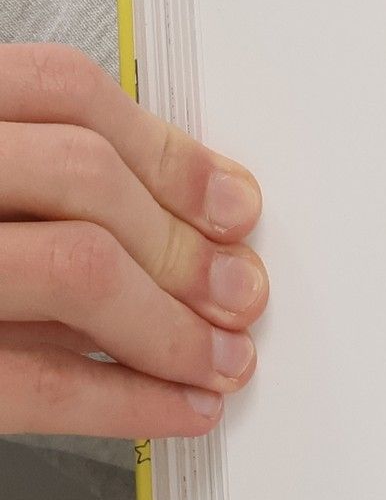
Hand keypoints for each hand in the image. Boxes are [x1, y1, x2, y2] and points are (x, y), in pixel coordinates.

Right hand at [0, 42, 265, 437]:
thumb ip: (32, 189)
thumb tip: (188, 226)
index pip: (62, 91)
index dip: (167, 150)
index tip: (232, 203)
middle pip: (83, 177)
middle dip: (184, 245)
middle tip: (240, 292)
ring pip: (74, 266)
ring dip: (171, 324)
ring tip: (220, 358)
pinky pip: (31, 380)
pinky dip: (127, 399)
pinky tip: (179, 409)